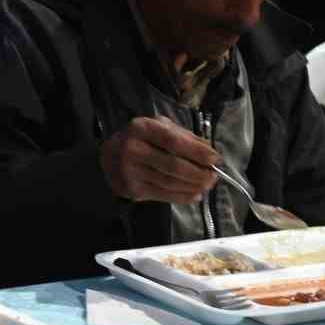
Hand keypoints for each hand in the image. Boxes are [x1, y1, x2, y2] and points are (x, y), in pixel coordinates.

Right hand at [100, 117, 218, 203]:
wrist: (108, 156)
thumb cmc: (141, 139)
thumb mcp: (159, 128)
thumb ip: (184, 136)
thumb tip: (209, 152)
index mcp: (141, 128)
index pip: (174, 142)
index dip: (197, 152)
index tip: (215, 159)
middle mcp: (132, 149)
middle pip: (173, 166)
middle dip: (198, 173)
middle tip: (213, 177)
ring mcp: (130, 171)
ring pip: (170, 183)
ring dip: (193, 187)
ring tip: (206, 186)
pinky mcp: (131, 189)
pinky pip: (163, 195)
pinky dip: (182, 197)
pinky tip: (194, 194)